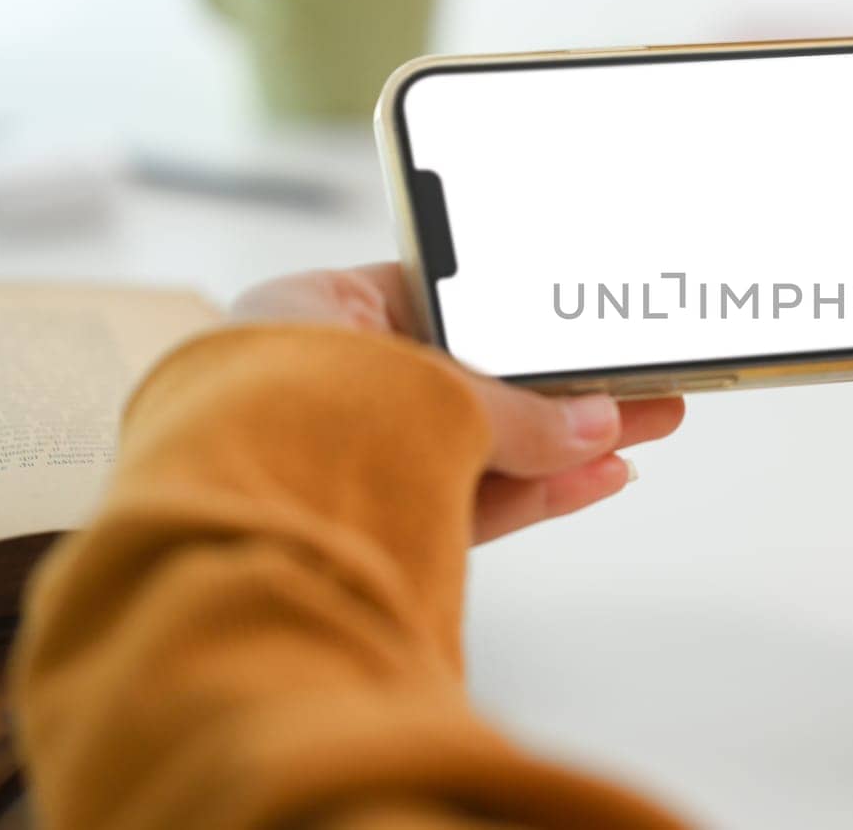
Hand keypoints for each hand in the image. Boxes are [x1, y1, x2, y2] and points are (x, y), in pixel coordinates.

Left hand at [232, 263, 684, 543]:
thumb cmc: (273, 429)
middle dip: (561, 382)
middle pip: (471, 377)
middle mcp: (328, 386)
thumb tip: (595, 429)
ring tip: (650, 423)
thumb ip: (512, 412)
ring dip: (567, 438)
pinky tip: (602, 474)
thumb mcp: (418, 389)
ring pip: (480, 444)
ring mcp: (349, 461)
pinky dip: (537, 490)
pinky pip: (470, 500)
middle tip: (639, 374)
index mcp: (309, 316)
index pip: (432, 297)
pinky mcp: (373, 530)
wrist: (203, 554)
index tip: (579, 315)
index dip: (515, 306)